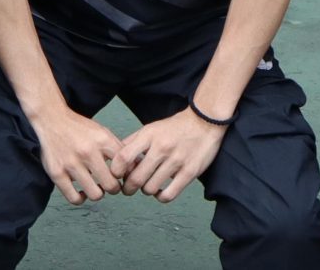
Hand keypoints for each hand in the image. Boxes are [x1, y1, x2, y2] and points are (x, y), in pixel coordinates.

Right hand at [30, 103, 127, 205]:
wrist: (52, 119)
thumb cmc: (80, 129)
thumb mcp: (102, 132)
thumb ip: (117, 150)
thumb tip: (135, 169)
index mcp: (102, 140)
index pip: (124, 167)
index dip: (126, 176)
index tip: (122, 176)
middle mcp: (87, 151)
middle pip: (111, 185)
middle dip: (114, 188)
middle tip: (111, 185)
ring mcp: (71, 163)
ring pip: (95, 194)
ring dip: (98, 194)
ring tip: (96, 188)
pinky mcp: (57, 173)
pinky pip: (74, 198)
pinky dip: (81, 199)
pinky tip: (82, 192)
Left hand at [112, 108, 228, 201]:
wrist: (204, 121)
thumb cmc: (174, 127)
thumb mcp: (151, 128)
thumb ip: (133, 142)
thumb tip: (115, 159)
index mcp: (149, 135)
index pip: (123, 158)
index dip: (116, 171)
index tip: (117, 175)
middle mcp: (162, 148)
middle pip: (136, 179)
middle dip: (128, 188)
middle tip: (128, 189)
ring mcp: (176, 161)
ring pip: (150, 189)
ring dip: (146, 191)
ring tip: (148, 186)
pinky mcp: (190, 172)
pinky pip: (169, 195)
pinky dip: (161, 197)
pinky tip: (161, 192)